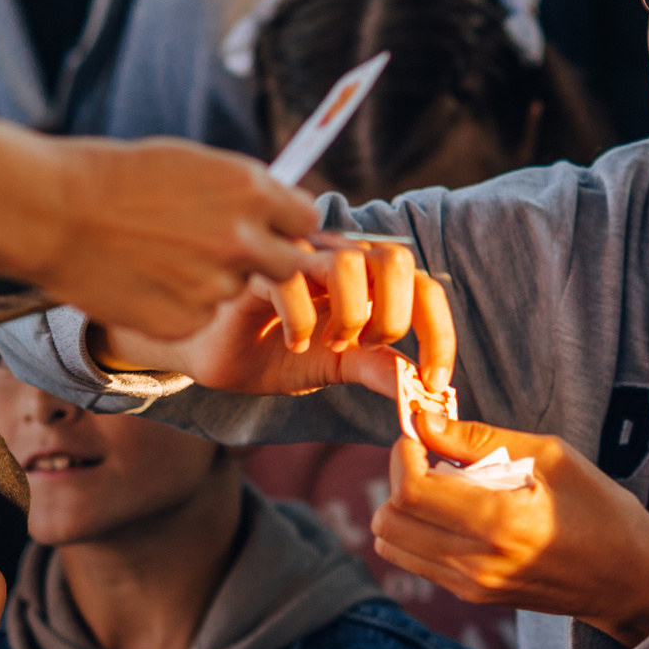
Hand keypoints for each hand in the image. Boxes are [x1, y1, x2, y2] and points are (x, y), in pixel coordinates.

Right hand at [0, 84, 321, 342]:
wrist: (51, 212)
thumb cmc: (114, 177)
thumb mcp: (191, 163)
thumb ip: (241, 190)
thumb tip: (275, 205)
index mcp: (250, 190)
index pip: (307, 218)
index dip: (287, 224)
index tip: (271, 227)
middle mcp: (243, 239)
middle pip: (288, 263)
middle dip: (264, 260)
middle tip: (223, 251)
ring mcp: (216, 284)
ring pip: (236, 290)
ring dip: (213, 280)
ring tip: (160, 257)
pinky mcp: (186, 321)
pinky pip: (199, 315)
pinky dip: (179, 303)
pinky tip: (143, 280)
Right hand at [95, 236, 450, 398]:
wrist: (209, 353)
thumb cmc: (273, 351)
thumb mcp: (338, 365)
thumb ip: (379, 368)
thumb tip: (424, 390)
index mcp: (367, 279)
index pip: (425, 286)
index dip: (440, 334)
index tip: (434, 383)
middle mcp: (339, 258)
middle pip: (397, 259)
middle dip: (396, 316)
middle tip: (368, 348)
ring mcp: (298, 258)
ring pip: (352, 263)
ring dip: (352, 314)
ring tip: (330, 342)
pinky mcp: (257, 269)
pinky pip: (291, 280)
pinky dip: (301, 322)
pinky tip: (289, 342)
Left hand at [375, 415, 648, 648]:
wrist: (629, 581)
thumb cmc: (602, 511)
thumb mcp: (553, 457)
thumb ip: (482, 439)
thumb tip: (426, 420)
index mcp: (500, 523)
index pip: (412, 492)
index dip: (403, 454)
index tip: (422, 433)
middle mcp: (477, 562)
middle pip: (389, 521)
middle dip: (397, 477)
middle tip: (430, 455)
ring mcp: (471, 586)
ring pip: (391, 545)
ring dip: (403, 507)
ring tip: (443, 485)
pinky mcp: (471, 597)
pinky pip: (415, 561)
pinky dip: (418, 530)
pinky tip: (456, 511)